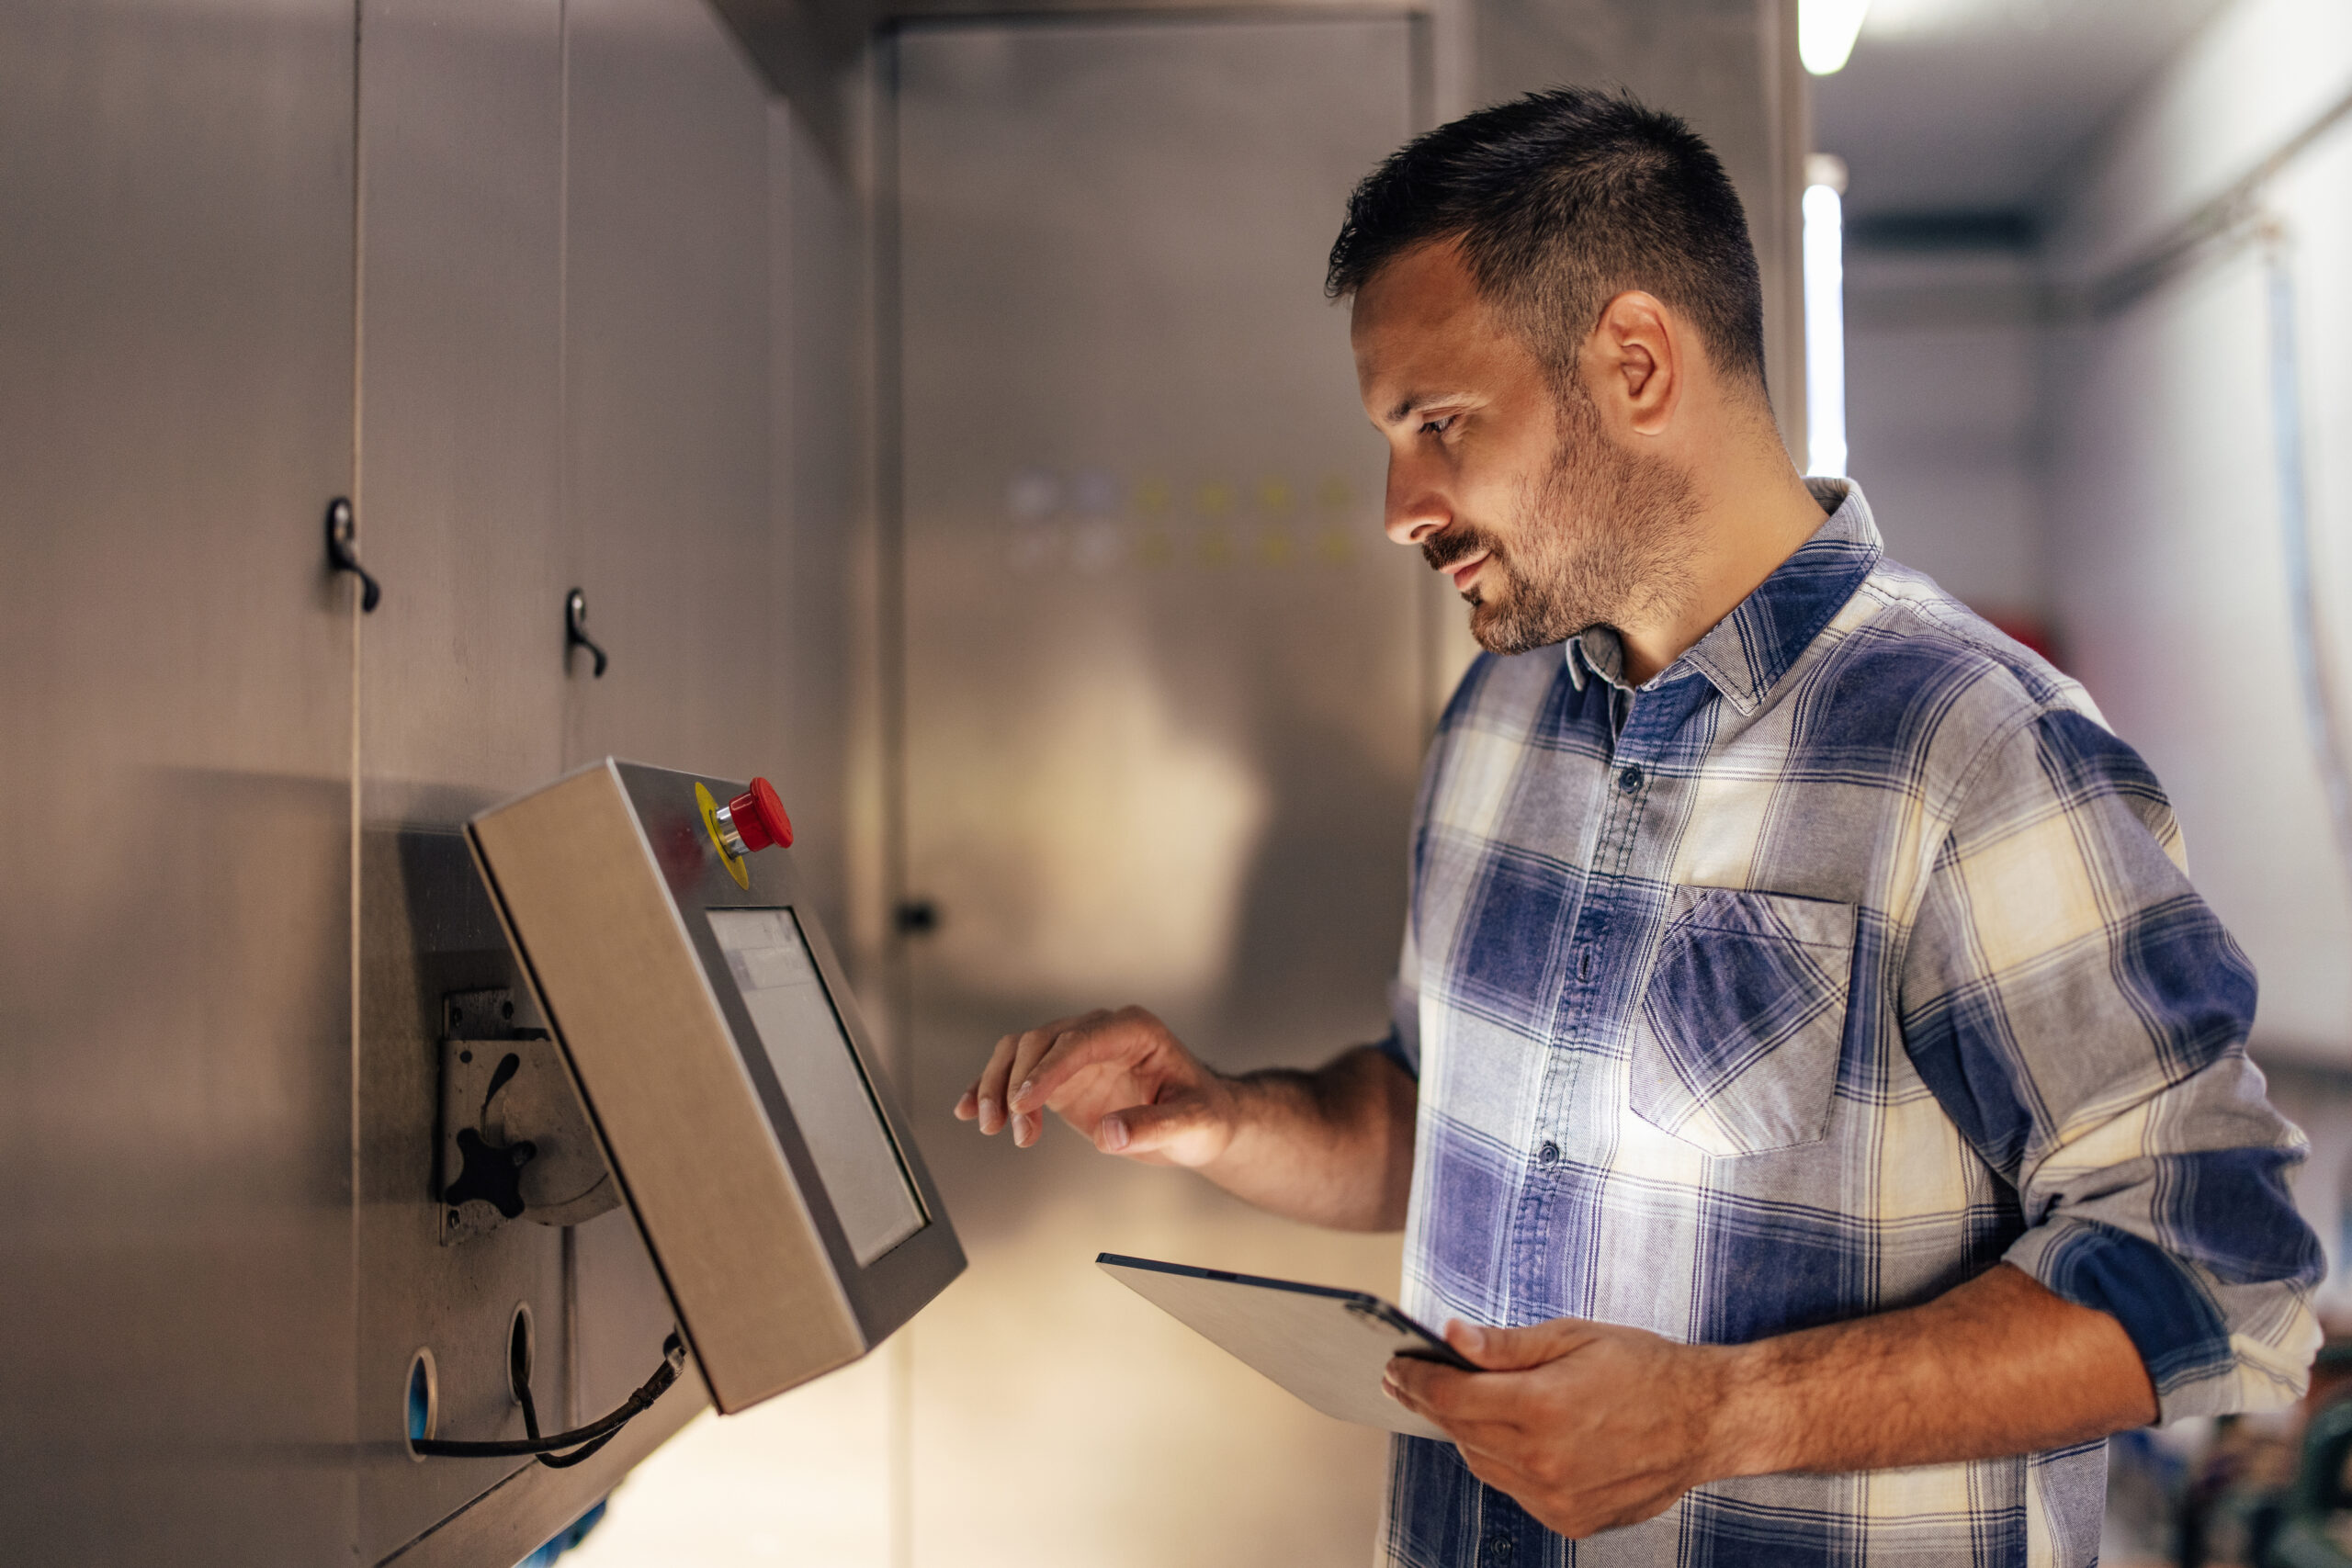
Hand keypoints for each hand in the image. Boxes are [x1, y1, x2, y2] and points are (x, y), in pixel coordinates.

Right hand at [952, 1005, 1239, 1167]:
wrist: (1202, 1123)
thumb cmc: (1204, 1117)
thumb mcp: (1193, 1125)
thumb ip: (1154, 1128)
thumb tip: (1108, 1134)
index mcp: (1133, 1030)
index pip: (1079, 1040)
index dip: (1047, 1069)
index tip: (1023, 1103)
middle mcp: (1101, 1031)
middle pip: (1039, 1040)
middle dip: (1015, 1081)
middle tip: (1005, 1126)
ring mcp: (1078, 1051)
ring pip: (1020, 1051)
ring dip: (997, 1086)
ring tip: (991, 1127)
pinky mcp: (1062, 1076)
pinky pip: (1018, 1074)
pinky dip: (991, 1089)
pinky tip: (967, 1110)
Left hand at [1382, 1316, 1735, 1538]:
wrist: (1706, 1421)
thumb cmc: (1643, 1367)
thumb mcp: (1573, 1337)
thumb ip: (1506, 1345)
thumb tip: (1450, 1338)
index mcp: (1543, 1408)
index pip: (1452, 1398)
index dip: (1416, 1380)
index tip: (1395, 1366)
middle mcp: (1545, 1461)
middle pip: (1461, 1433)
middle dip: (1433, 1403)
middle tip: (1411, 1379)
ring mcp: (1557, 1498)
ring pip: (1484, 1465)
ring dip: (1467, 1434)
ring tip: (1459, 1404)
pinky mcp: (1570, 1520)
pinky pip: (1516, 1490)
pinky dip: (1504, 1463)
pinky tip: (1510, 1437)